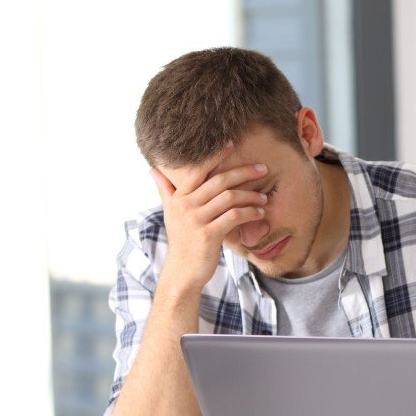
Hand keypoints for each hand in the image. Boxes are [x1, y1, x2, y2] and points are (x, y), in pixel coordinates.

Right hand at [152, 144, 269, 294]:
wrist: (182, 271)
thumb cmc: (181, 240)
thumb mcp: (170, 213)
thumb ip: (165, 190)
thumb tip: (153, 170)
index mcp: (178, 197)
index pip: (198, 169)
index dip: (216, 156)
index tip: (232, 145)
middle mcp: (185, 205)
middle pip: (219, 181)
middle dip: (244, 172)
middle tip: (263, 168)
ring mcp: (196, 220)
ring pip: (229, 198)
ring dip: (250, 195)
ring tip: (263, 197)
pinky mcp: (209, 235)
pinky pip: (234, 217)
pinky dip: (250, 212)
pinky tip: (259, 213)